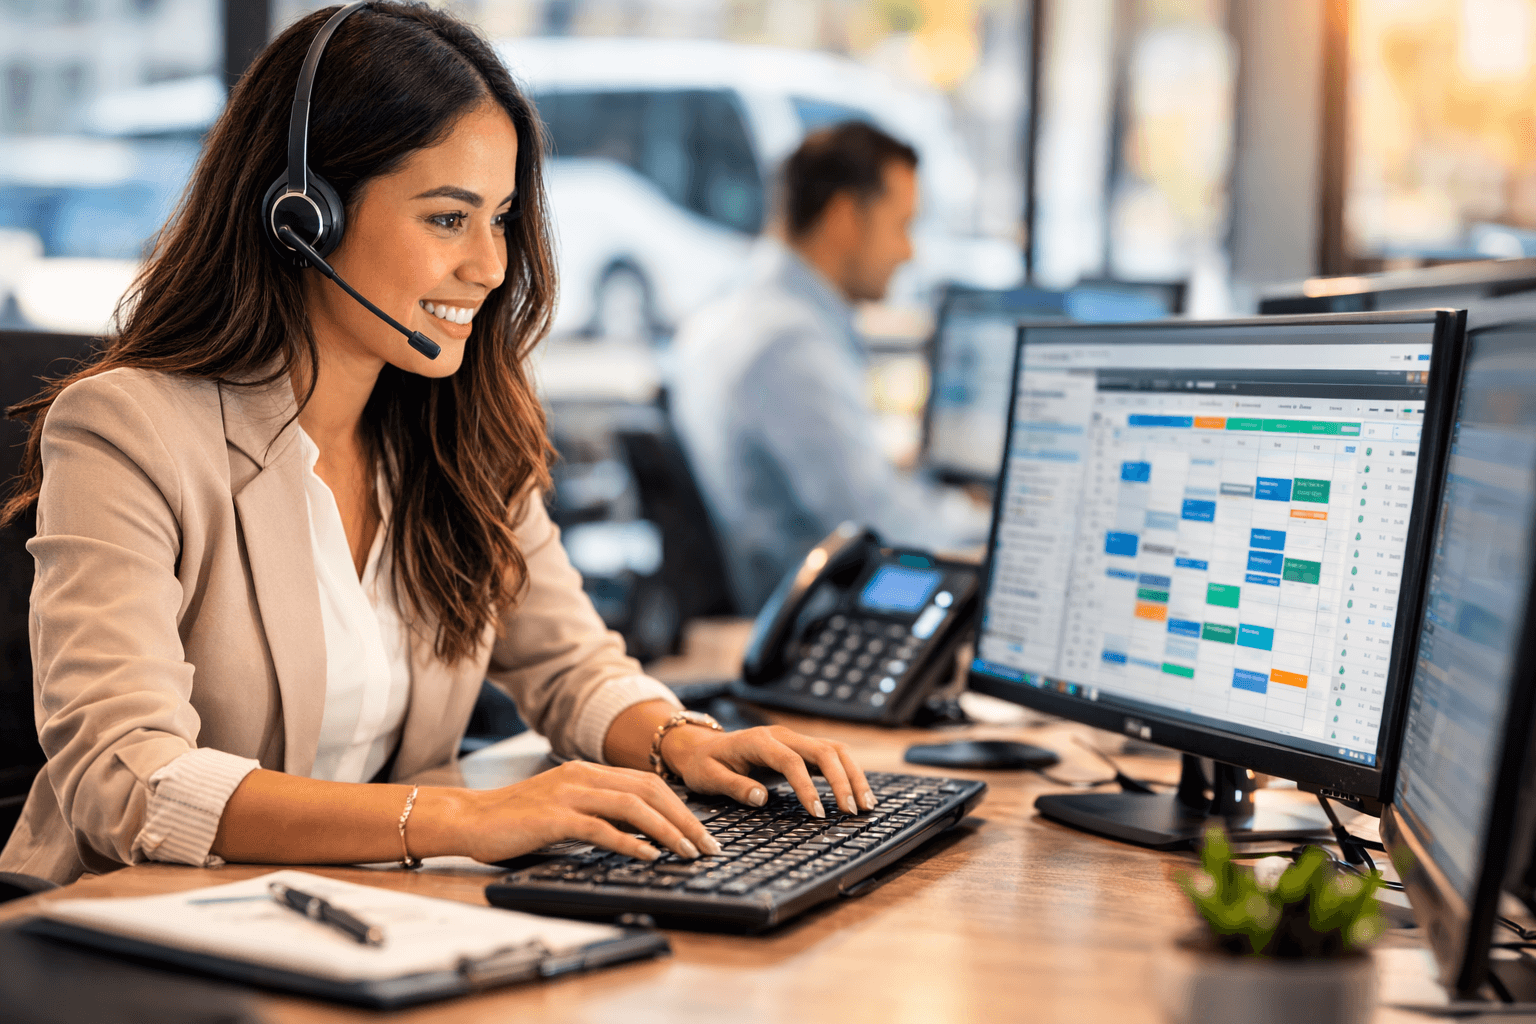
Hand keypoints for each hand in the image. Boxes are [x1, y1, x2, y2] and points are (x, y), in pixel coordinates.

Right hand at [447, 761, 723, 863]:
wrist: (470, 818)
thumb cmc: (517, 819)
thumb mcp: (566, 808)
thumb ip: (599, 811)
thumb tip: (643, 832)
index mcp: (589, 771)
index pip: (648, 783)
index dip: (680, 807)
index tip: (701, 833)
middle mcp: (583, 776)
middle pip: (650, 791)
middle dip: (684, 819)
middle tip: (707, 846)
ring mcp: (569, 793)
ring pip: (632, 806)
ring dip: (666, 830)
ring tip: (687, 852)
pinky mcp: (554, 816)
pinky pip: (600, 827)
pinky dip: (629, 841)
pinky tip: (648, 855)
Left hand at [659, 724, 874, 817]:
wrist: (702, 746)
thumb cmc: (705, 764)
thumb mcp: (708, 778)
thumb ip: (733, 786)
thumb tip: (760, 798)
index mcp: (759, 741)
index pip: (791, 761)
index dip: (807, 787)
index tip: (818, 813)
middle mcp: (782, 735)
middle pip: (824, 751)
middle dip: (842, 781)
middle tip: (852, 812)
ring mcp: (794, 739)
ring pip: (835, 750)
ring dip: (853, 776)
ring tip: (866, 805)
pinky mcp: (802, 748)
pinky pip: (832, 755)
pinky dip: (849, 773)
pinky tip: (859, 794)